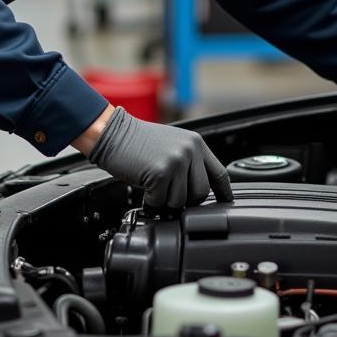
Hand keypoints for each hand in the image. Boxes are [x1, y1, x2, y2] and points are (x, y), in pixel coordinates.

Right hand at [88, 106, 233, 207]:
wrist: (112, 132)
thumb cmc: (137, 141)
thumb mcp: (172, 145)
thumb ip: (189, 163)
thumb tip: (199, 191)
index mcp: (196, 143)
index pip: (219, 173)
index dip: (223, 193)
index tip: (225, 204)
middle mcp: (190, 150)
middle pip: (201, 193)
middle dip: (184, 200)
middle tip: (167, 192)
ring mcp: (176, 161)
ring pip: (180, 201)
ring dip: (164, 200)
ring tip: (153, 184)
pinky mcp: (160, 173)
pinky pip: (160, 201)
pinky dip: (150, 200)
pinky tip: (144, 186)